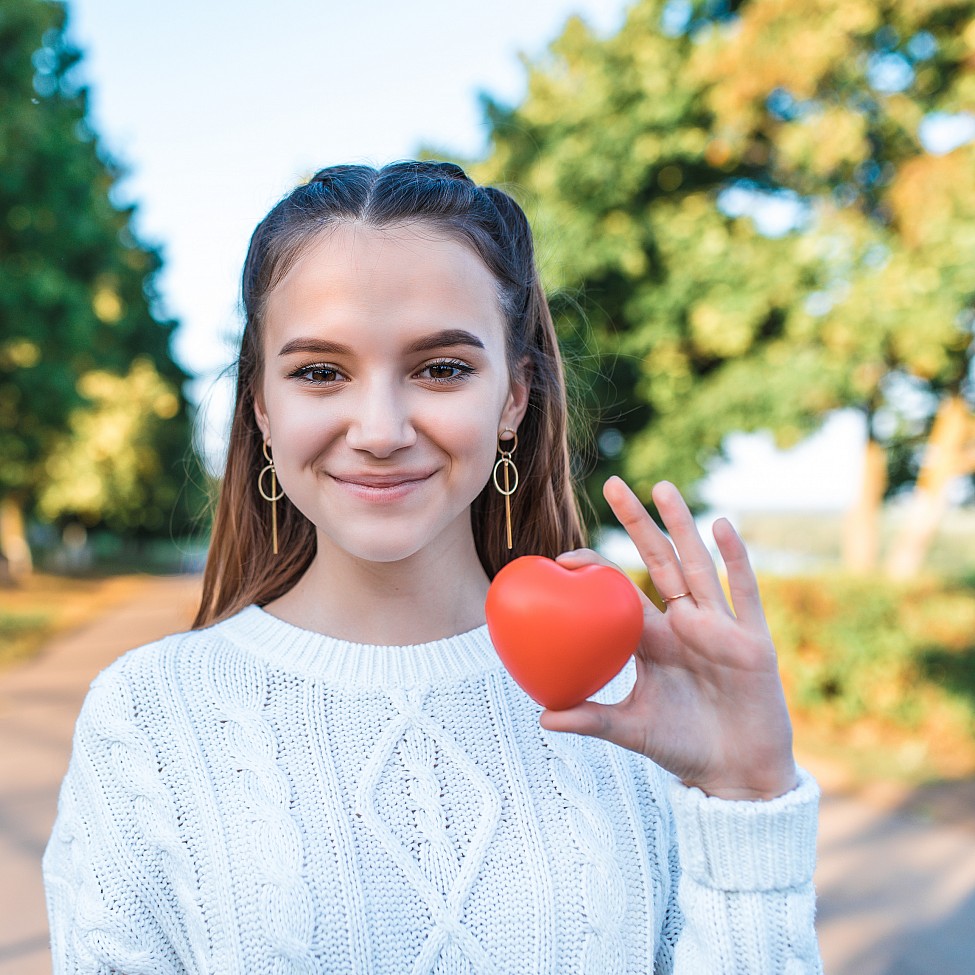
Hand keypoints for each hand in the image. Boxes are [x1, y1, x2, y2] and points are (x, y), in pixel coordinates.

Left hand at [540, 476, 797, 800]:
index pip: (619, 592)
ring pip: (696, 565)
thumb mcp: (632, 730)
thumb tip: (541, 718)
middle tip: (613, 484)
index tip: (562, 556)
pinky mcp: (752, 639)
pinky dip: (734, 558)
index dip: (596, 569)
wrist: (737, 773)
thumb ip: (591, 719)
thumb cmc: (684, 748)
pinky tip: (721, 524)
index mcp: (652, 640)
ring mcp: (718, 626)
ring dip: (681, 525)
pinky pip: (742, 592)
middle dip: (637, 523)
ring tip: (661, 487)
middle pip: (657, 562)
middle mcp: (684, 623)